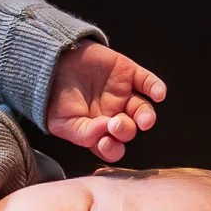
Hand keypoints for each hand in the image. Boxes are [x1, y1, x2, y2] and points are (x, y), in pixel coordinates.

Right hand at [45, 40, 165, 162]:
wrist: (52, 61)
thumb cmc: (53, 95)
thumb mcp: (61, 122)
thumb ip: (83, 134)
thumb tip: (104, 134)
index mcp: (97, 131)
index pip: (112, 147)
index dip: (112, 149)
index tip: (105, 142)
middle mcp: (112, 115)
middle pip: (128, 130)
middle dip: (125, 130)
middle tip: (115, 123)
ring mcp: (122, 95)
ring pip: (142, 110)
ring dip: (146, 117)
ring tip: (144, 120)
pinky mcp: (128, 73)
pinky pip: (148, 83)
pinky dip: (156, 88)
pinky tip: (158, 94)